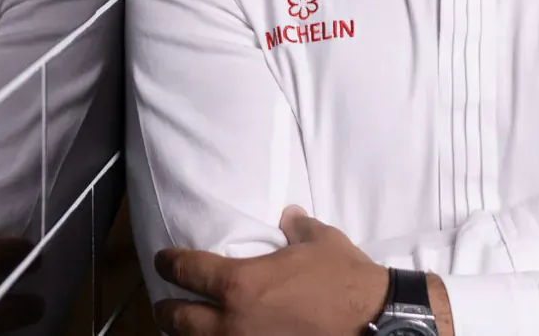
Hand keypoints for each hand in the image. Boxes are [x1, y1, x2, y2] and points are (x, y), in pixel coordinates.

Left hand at [152, 206, 390, 335]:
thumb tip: (288, 215)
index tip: (163, 261)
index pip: (186, 270)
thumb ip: (297, 226)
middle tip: (165, 304)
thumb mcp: (320, 241)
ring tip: (186, 330)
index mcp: (239, 283)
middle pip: (177, 319)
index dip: (168, 263)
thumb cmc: (345, 279)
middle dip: (166, 310)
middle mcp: (232, 321)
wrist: (375, 322)